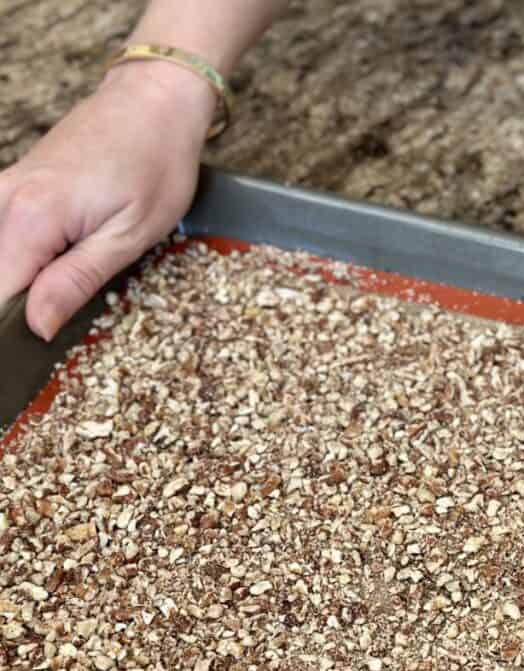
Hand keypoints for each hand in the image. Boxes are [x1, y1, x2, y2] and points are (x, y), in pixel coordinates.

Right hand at [0, 60, 214, 340]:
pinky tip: (50, 273)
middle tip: (55, 332)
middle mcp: (3, 201)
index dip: (13, 334)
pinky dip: (20, 263)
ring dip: (21, 288)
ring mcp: (2, 191)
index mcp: (30, 218)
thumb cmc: (155, 165)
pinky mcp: (11, 189)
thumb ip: (76, 281)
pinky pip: (1, 238)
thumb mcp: (129, 236)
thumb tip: (35, 327)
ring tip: (60, 298)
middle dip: (18, 313)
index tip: (29, 361)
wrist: (152, 103)